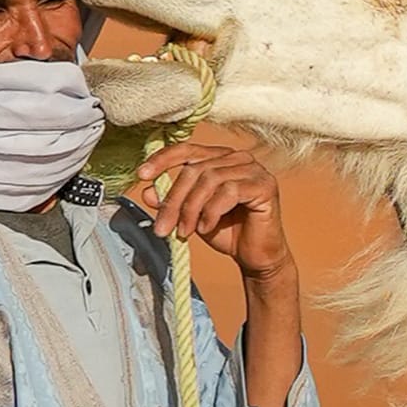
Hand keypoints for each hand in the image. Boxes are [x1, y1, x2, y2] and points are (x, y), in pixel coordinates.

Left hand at [137, 144, 294, 281]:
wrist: (255, 257)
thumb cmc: (226, 231)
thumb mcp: (190, 215)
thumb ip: (172, 201)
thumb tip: (148, 191)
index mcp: (220, 157)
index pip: (187, 149)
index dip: (163, 159)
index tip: (141, 175)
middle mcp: (238, 157)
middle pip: (194, 169)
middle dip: (174, 200)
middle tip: (162, 227)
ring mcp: (254, 169)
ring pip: (210, 179)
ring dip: (190, 209)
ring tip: (184, 231)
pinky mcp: (265, 185)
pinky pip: (229, 191)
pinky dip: (211, 212)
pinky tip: (205, 227)